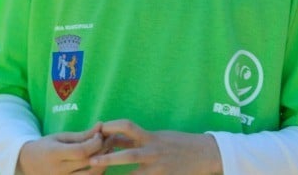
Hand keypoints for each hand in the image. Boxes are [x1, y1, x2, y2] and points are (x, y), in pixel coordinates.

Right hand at [17, 125, 105, 174]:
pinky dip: (96, 173)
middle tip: (110, 142)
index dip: (95, 143)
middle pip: (88, 163)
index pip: (81, 151)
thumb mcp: (61, 137)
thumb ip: (82, 135)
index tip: (100, 135)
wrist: (28, 164)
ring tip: (107, 153)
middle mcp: (58, 171)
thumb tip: (101, 126)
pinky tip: (98, 164)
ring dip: (103, 164)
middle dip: (103, 151)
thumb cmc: (46, 147)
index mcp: (55, 154)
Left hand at [89, 119, 221, 173]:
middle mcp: (153, 151)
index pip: (127, 128)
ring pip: (134, 173)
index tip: (97, 130)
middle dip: (108, 157)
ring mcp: (158, 167)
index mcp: (151, 137)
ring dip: (118, 169)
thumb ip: (138, 139)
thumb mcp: (159, 136)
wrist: (205, 153)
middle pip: (127, 153)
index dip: (111, 128)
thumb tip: (115, 138)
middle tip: (91, 160)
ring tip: (102, 171)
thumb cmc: (179, 143)